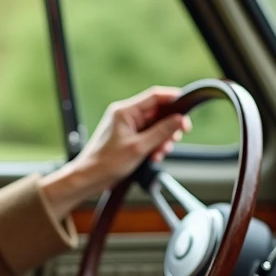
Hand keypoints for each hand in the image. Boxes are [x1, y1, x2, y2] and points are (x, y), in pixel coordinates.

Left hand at [40, 87, 191, 219]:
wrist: (89, 178)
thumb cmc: (106, 163)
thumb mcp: (139, 148)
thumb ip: (161, 132)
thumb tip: (179, 119)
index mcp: (125, 111)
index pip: (155, 96)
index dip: (174, 100)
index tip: (187, 110)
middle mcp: (126, 115)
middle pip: (157, 113)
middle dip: (169, 127)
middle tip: (176, 138)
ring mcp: (127, 127)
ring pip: (154, 126)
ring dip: (162, 139)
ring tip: (160, 153)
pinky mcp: (128, 138)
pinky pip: (148, 136)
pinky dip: (154, 145)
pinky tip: (153, 157)